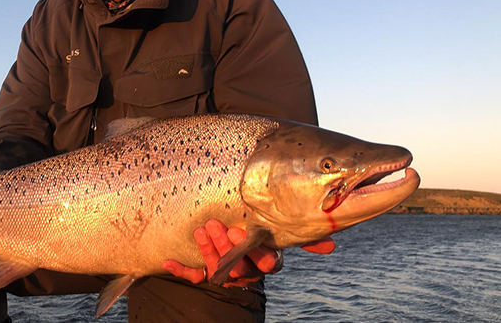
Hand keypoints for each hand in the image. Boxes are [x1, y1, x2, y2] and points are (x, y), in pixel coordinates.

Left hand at [162, 219, 334, 286]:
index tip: (252, 241)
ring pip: (218, 269)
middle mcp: (246, 269)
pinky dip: (180, 269)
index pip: (267, 262)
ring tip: (202, 230)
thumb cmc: (258, 230)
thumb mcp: (279, 230)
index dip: (260, 254)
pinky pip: (192, 275)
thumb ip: (301, 235)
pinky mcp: (202, 273)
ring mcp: (224, 272)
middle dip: (229, 247)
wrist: (229, 243)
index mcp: (265, 258)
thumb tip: (332, 245)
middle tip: (218, 224)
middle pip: (241, 266)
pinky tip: (167, 262)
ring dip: (209, 251)